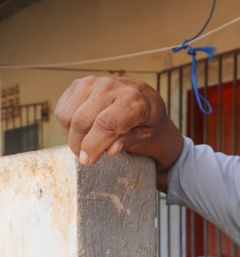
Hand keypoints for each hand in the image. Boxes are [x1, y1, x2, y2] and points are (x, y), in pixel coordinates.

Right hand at [54, 76, 180, 171]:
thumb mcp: (147, 135)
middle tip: (85, 158)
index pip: (106, 124)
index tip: (87, 161)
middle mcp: (112, 87)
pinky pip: (62, 109)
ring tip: (84, 145)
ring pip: (67, 115)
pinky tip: (80, 132)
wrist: (145, 100)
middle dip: (79, 145)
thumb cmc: (147, 121)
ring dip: (71, 136)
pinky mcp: (79, 83)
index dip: (93, 145)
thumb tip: (110, 150)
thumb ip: (129, 141)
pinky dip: (66, 125)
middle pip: (82, 121)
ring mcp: (93, 82)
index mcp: (134, 100)